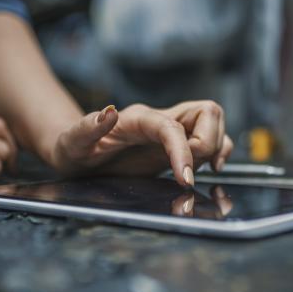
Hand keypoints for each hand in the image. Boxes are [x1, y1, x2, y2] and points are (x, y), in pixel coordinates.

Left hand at [48, 101, 234, 186]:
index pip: (172, 127)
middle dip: (207, 143)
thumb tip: (107, 113)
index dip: (184, 151)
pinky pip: (211, 136)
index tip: (186, 179)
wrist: (76, 153)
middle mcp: (159, 119)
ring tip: (205, 169)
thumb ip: (88, 128)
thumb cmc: (73, 148)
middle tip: (190, 172)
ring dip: (217, 144)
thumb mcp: (73, 142)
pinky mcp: (177, 143)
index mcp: (137, 118)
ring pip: (213, 120)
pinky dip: (219, 149)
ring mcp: (170, 130)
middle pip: (206, 111)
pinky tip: (211, 168)